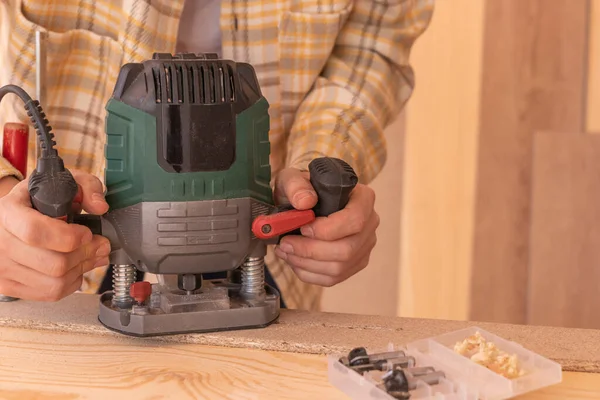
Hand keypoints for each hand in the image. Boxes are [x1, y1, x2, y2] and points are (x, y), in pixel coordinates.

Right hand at [0, 171, 110, 300]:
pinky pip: (49, 293)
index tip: (86, 232)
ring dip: (81, 269)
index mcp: (7, 213)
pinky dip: (71, 282)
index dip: (68, 237)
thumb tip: (100, 206)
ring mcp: (1, 268)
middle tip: (99, 245)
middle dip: (85, 254)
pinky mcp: (8, 286)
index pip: (35, 232)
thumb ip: (87, 187)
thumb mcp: (63, 182)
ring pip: (54, 282)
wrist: (12, 218)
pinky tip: (75, 267)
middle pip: (52, 263)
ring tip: (90, 255)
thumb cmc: (39, 200)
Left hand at [273, 167, 379, 286]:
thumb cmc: (303, 190)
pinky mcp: (354, 263)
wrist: (304, 202)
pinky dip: (309, 274)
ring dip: (307, 264)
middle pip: (347, 249)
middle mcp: (370, 223)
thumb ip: (296, 186)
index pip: (355, 220)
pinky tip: (294, 261)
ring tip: (285, 252)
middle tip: (286, 244)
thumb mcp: (293, 179)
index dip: (328, 230)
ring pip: (339, 267)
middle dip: (311, 251)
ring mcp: (364, 246)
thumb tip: (304, 201)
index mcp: (363, 198)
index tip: (303, 228)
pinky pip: (334, 278)